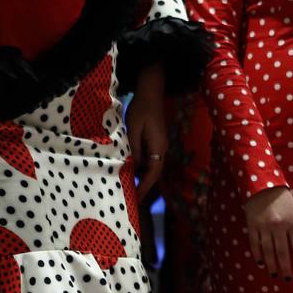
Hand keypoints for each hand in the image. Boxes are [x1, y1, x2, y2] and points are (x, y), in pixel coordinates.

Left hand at [126, 67, 167, 198]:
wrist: (152, 92)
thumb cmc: (142, 109)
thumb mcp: (134, 130)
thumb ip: (135, 149)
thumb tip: (134, 168)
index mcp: (158, 147)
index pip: (153, 174)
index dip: (144, 188)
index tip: (135, 200)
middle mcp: (162, 149)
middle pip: (155, 173)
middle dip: (145, 187)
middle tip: (132, 199)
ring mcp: (160, 144)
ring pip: (153, 167)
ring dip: (143, 178)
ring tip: (130, 187)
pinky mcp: (156, 140)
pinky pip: (151, 159)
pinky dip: (142, 168)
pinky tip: (132, 170)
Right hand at [245, 187, 292, 278]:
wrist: (263, 185)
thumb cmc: (283, 199)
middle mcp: (279, 227)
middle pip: (283, 252)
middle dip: (285, 267)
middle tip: (287, 278)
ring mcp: (264, 227)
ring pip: (268, 251)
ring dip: (271, 265)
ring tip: (274, 274)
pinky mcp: (252, 226)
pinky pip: (255, 244)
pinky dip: (257, 255)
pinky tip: (261, 263)